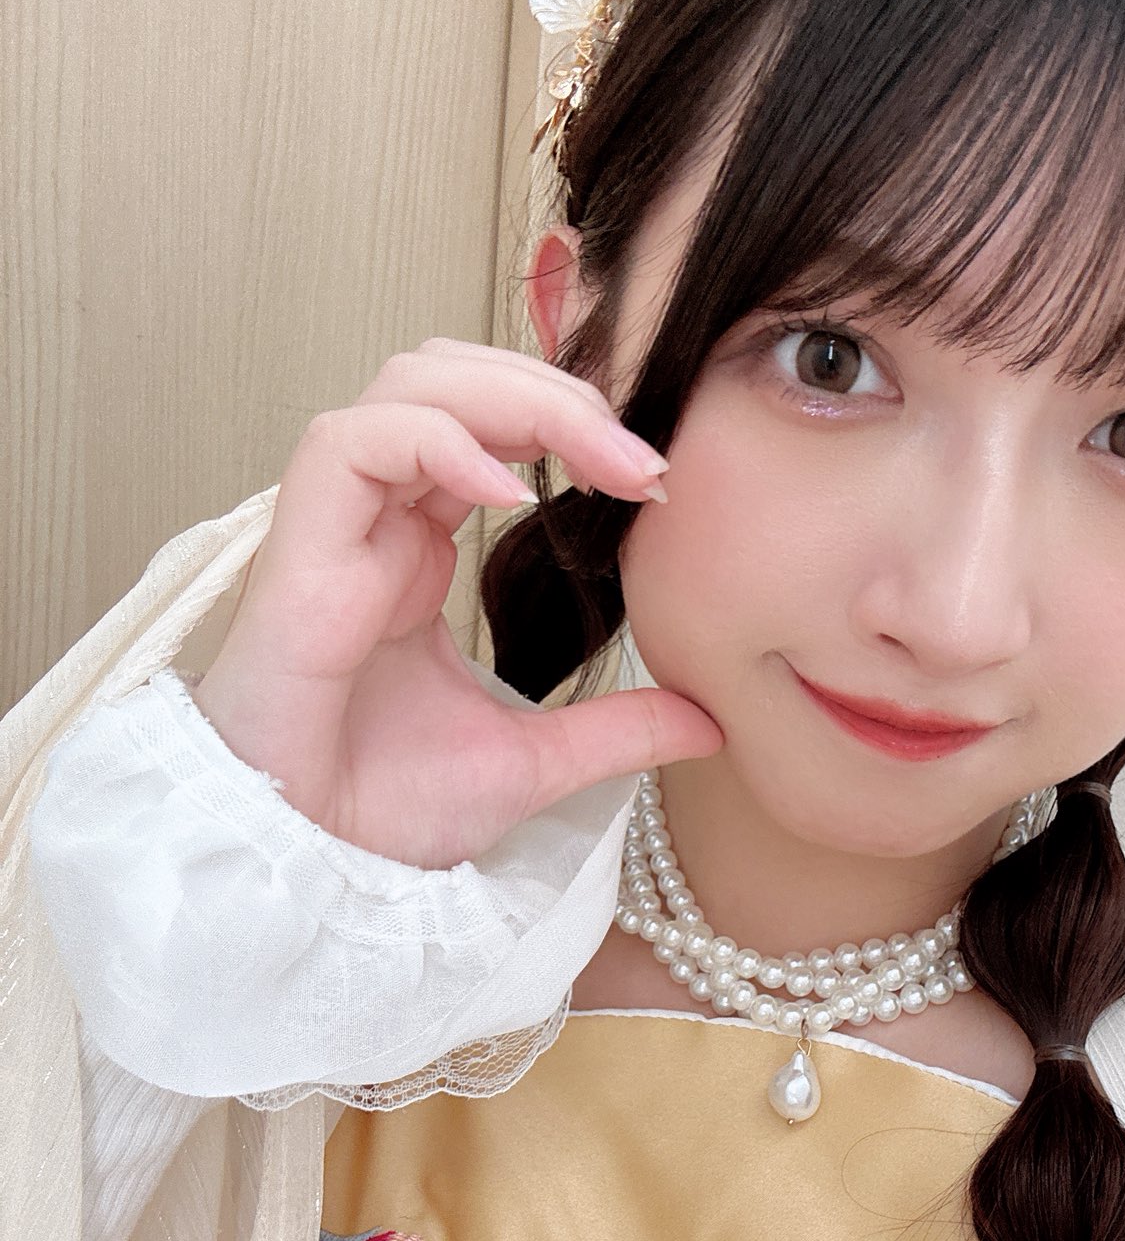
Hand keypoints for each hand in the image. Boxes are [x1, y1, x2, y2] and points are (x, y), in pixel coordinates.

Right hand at [191, 338, 720, 867]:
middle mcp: (378, 520)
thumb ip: (617, 730)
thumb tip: (709, 721)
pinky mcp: (299, 546)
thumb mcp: (535, 762)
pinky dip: (438, 441)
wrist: (306, 863)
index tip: (654, 482)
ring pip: (407, 384)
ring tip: (595, 456)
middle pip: (456, 378)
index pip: (493, 427)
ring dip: (512, 396)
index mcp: (420, 548)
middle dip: (558, 392)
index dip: (574, 427)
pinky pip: (354, 443)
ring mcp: (338, 526)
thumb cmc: (383, 811)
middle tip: (641, 458)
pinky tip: (512, 491)